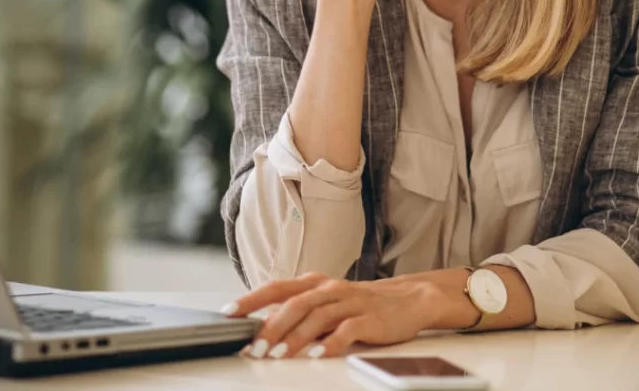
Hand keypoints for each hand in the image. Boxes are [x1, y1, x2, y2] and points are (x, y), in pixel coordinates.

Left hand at [225, 272, 443, 359]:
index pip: (278, 288)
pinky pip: (348, 330)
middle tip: (253, 347)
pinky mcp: (371, 318)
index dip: (252, 299)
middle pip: (296, 303)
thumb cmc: (362, 304)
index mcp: (317, 283)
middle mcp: (331, 289)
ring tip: (277, 356)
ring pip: (318, 316)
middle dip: (271, 326)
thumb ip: (299, 312)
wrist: (411, 299)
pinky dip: (331, 343)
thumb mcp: (327, 303)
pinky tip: (318, 355)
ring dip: (295, 337)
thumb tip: (260, 330)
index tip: (228, 313)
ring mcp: (352, 302)